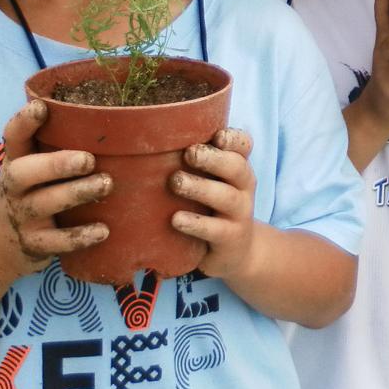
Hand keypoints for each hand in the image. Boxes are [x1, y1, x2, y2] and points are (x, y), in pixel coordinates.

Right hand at [0, 100, 110, 277]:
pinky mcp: (34, 244)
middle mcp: (14, 188)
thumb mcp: (32, 169)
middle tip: (88, 159)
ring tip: (106, 184)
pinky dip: (80, 237)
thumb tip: (111, 121)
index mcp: (16, 162)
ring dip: (76, 193)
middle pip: (23, 172)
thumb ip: (56, 147)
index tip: (41, 107)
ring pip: (44, 204)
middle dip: (55, 164)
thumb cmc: (29, 194)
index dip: (24, 122)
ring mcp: (22, 217)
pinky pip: (57, 241)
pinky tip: (104, 230)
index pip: (13, 138)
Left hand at [170, 128, 260, 280]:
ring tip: (176, 182)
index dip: (233, 139)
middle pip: (237, 168)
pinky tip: (176, 219)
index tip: (216, 135)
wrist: (236, 252)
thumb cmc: (212, 208)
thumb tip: (145, 137)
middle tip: (189, 154)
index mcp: (237, 169)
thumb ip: (193, 163)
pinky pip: (216, 230)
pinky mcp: (230, 239)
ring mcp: (240, 214)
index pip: (243, 146)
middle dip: (213, 159)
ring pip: (227, 197)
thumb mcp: (211, 183)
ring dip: (201, 187)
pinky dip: (196, 223)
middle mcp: (244, 188)